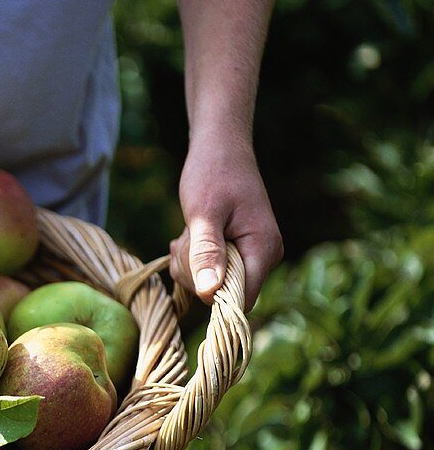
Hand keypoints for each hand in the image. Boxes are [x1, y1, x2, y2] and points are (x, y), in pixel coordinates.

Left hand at [169, 131, 282, 309]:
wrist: (219, 149)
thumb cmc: (212, 174)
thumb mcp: (203, 213)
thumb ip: (206, 252)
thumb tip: (209, 291)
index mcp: (264, 249)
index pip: (240, 300)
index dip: (212, 295)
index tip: (192, 268)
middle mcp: (263, 257)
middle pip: (222, 295)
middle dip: (194, 275)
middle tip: (185, 241)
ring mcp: (250, 255)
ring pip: (211, 284)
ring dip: (189, 265)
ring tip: (187, 234)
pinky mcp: (236, 252)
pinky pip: (209, 272)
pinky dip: (191, 259)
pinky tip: (188, 236)